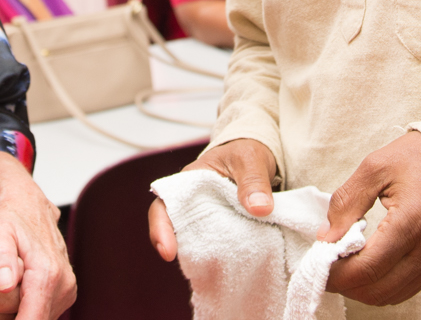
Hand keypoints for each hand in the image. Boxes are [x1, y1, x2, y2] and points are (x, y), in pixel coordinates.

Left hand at [0, 150, 75, 319]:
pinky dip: (31, 310)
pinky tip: (15, 298)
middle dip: (16, 319)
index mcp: (47, 272)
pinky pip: (47, 311)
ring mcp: (67, 287)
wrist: (28, 203)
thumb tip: (6, 286)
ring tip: (3, 298)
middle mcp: (63, 282)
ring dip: (23, 315)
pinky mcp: (66, 290)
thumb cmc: (9, 217)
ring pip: (44, 318)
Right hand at [148, 137, 278, 262]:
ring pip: (196, 240)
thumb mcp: (250, 159)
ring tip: (216, 270)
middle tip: (194, 269)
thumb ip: (253, 180)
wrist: (259, 157)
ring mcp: (207, 217)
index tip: (167, 251)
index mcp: (188, 181)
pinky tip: (232, 263)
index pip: (164, 206)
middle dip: (178, 250)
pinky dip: (222, 254)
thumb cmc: (246, 151)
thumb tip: (259, 208)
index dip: (160, 228)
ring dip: (202, 254)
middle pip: (176, 230)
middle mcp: (192, 203)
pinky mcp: (222, 228)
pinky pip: (217, 244)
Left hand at [320, 129, 420, 305]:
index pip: (367, 267)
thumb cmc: (417, 159)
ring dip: (360, 288)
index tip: (315, 262)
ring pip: (389, 296)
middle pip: (377, 289)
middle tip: (324, 265)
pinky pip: (403, 290)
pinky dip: (378, 285)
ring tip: (341, 265)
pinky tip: (364, 266)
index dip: (336, 273)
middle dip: (344, 284)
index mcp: (412, 222)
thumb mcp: (375, 167)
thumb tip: (326, 239)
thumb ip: (346, 203)